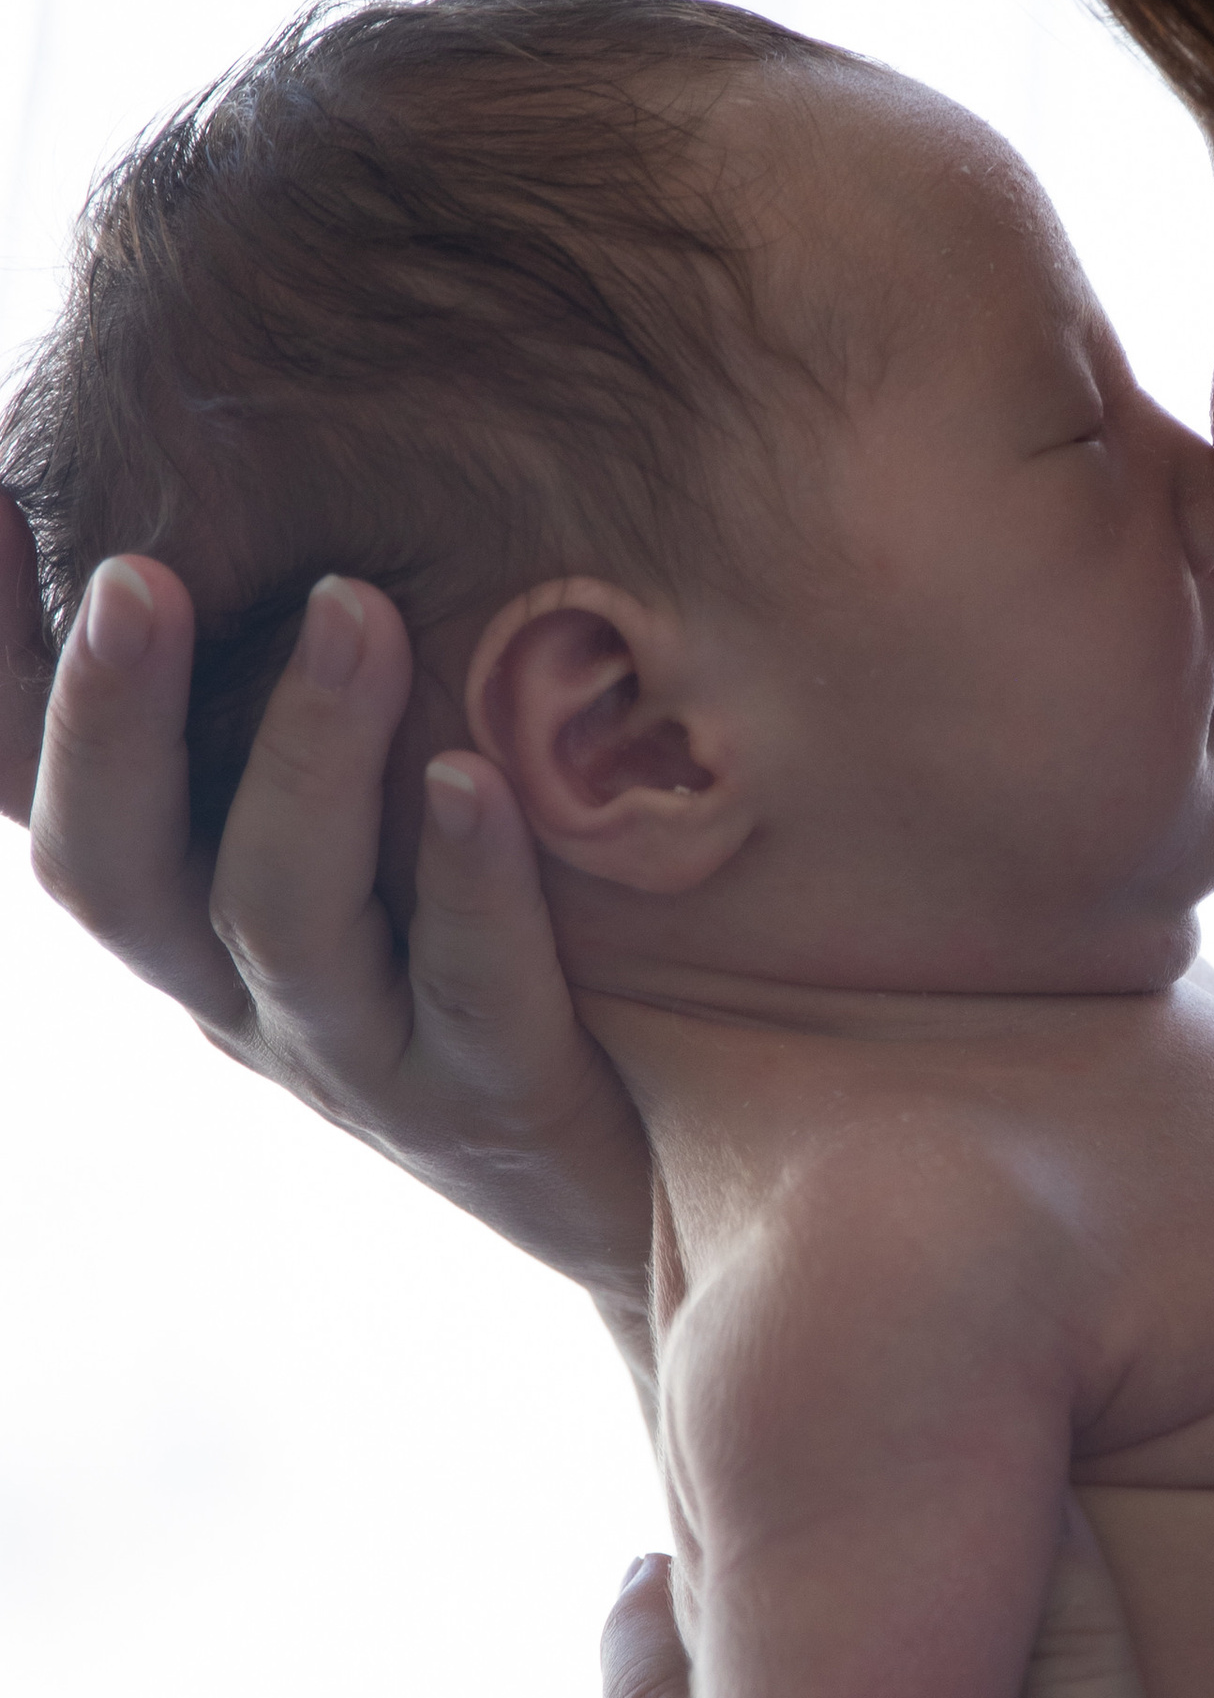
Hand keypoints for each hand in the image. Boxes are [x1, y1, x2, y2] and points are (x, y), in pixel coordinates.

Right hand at [1, 510, 650, 1319]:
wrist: (668, 1181)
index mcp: (188, 914)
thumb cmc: (511, 962)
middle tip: (139, 570)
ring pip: (277, 915)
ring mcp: (360, 1057)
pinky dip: (464, 877)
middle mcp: (240, 991)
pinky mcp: (494, 1103)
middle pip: (111, 867)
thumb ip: (330, 706)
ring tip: (352, 608)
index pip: (43, 792)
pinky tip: (477, 776)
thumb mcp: (387, 833)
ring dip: (305, 754)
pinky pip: (468, 986)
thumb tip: (321, 516)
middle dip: (105, 716)